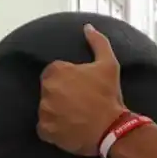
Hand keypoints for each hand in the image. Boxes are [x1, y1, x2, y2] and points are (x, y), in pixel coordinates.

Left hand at [38, 24, 128, 156]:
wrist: (112, 128)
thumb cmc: (109, 95)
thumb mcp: (108, 64)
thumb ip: (97, 42)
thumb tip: (88, 27)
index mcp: (56, 71)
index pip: (54, 72)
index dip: (68, 80)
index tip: (80, 87)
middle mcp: (47, 89)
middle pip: (49, 90)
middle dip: (61, 94)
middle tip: (78, 102)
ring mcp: (44, 111)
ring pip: (46, 108)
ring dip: (56, 111)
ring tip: (74, 116)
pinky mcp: (45, 130)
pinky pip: (44, 128)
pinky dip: (53, 128)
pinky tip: (68, 128)